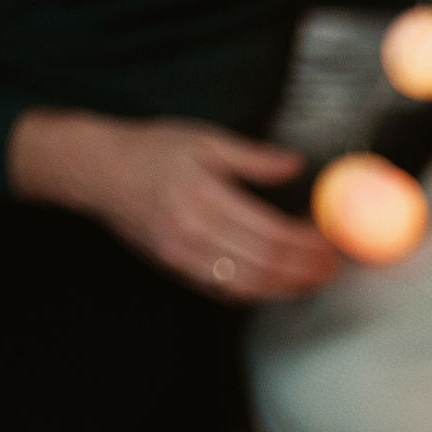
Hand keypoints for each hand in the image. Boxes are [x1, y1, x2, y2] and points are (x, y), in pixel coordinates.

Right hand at [7, 110, 340, 303]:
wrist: (97, 171)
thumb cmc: (152, 150)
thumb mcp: (204, 139)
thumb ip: (253, 157)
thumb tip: (297, 164)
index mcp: (203, 196)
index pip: (269, 231)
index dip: (305, 243)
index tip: (330, 242)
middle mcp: (191, 232)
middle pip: (263, 264)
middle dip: (305, 270)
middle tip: (334, 268)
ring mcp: (181, 256)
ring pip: (246, 285)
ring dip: (287, 287)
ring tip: (316, 280)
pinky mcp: (175, 268)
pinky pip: (223, 290)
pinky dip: (258, 292)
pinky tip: (280, 285)